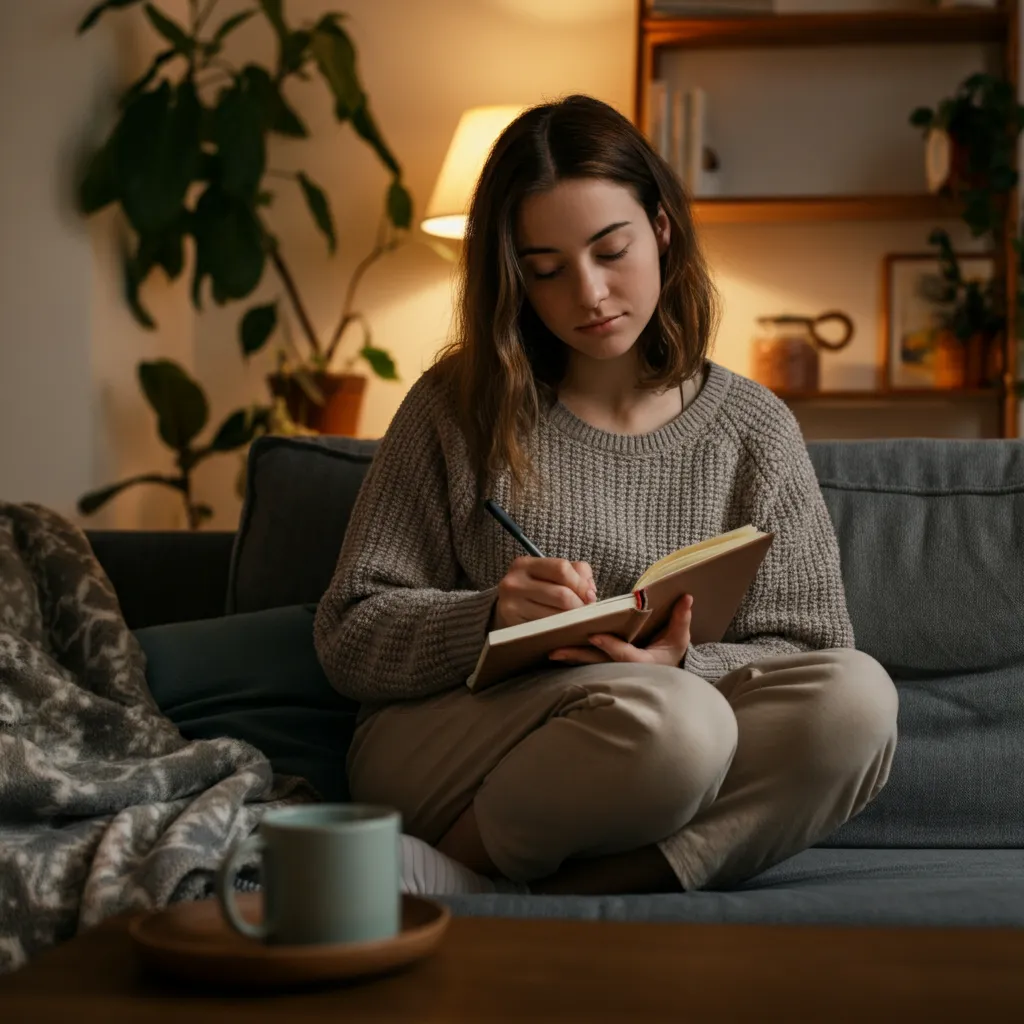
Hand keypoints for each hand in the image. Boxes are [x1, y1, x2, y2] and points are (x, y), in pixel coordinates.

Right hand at [492, 557, 596, 629]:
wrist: (507, 610)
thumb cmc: (535, 589)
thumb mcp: (550, 573)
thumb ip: (576, 572)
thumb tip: (590, 590)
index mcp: (524, 564)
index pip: (561, 568)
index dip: (581, 584)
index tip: (591, 595)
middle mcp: (514, 583)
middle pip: (562, 594)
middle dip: (580, 605)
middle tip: (586, 611)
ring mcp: (511, 606)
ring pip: (556, 615)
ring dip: (573, 620)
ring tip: (578, 619)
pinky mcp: (513, 626)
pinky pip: (547, 630)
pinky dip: (561, 630)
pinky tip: (564, 628)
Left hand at [548, 593, 692, 667]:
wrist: (664, 677)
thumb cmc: (671, 655)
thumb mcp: (679, 639)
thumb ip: (681, 618)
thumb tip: (686, 597)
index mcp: (644, 663)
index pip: (624, 655)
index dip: (609, 646)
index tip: (594, 635)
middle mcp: (625, 670)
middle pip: (598, 663)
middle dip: (577, 656)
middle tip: (556, 650)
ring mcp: (612, 672)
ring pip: (588, 664)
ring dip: (569, 658)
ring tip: (550, 651)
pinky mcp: (603, 669)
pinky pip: (585, 663)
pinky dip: (571, 658)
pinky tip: (554, 651)